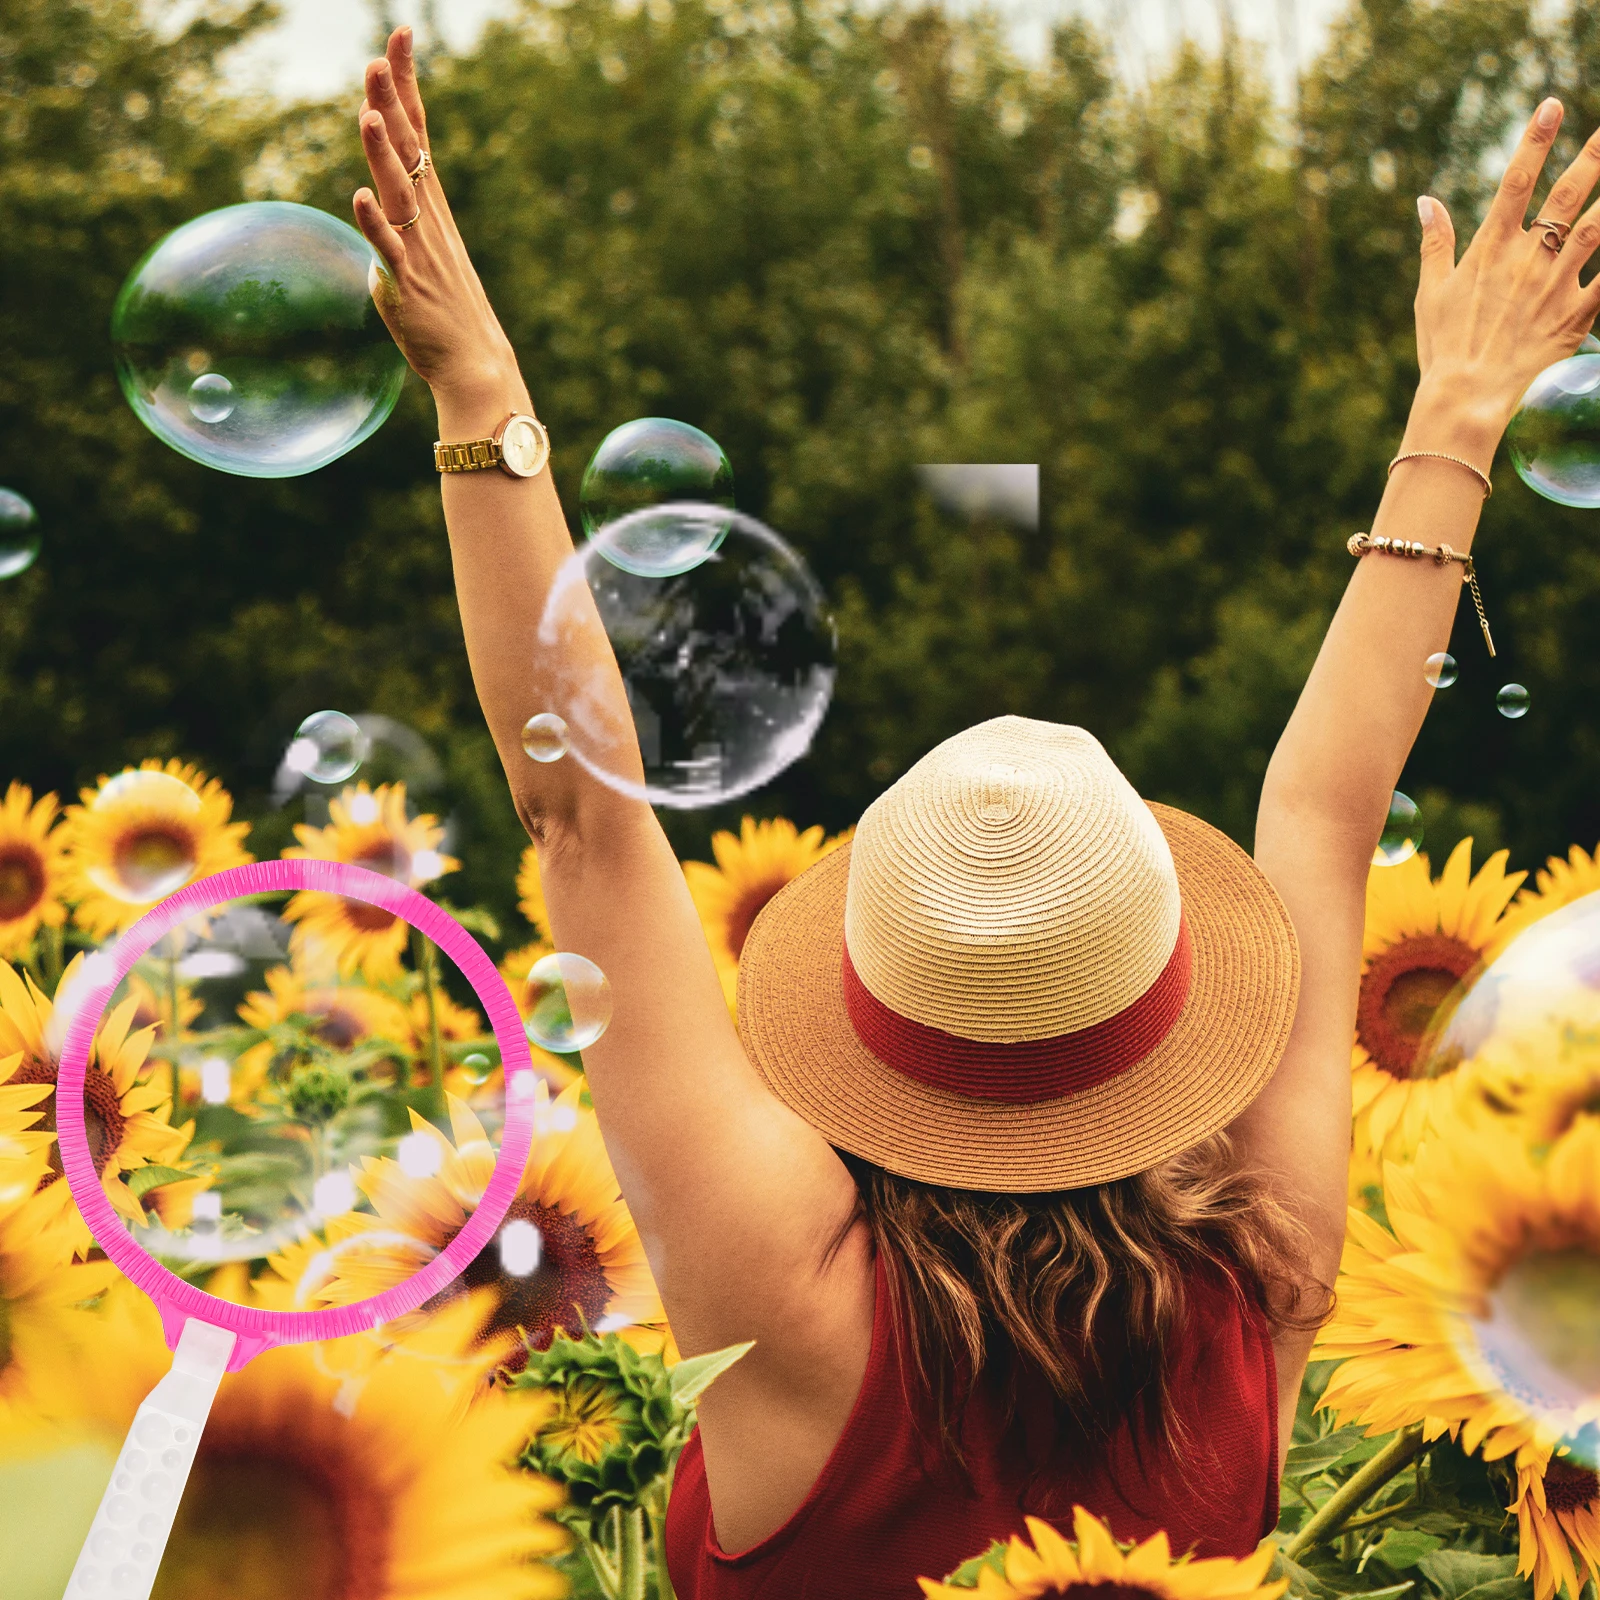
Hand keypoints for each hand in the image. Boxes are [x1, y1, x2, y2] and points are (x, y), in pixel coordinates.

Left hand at [351, 27, 522, 402]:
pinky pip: (389, 249)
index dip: (406, 85)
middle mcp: (427, 220)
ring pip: (399, 192)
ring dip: (384, 153)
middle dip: (394, 102)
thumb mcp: (417, 259)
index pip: (418, 133)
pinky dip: (375, 223)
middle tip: (380, 56)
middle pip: (409, 150)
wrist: (474, 365)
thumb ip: (393, 232)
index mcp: (430, 207)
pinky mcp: (407, 285)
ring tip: (369, 113)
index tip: (398, 36)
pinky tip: (360, 196)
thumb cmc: (445, 315)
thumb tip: (374, 219)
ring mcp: (419, 250)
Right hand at [1411, 97, 1599, 452]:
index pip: (1516, 181)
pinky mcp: (1576, 314)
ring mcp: (1556, 285)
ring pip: (1599, 226)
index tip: (1553, 104)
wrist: (1465, 398)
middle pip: (1569, 194)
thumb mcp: (1431, 294)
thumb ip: (1434, 243)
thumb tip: (1426, 201)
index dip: (1536, 140)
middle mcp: (1527, 259)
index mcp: (1490, 250)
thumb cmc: (1443, 349)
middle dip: (1596, 155)